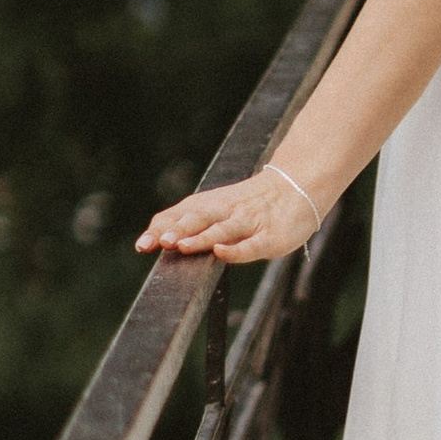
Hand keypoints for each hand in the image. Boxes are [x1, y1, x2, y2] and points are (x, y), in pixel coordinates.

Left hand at [136, 164, 323, 263]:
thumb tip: (159, 238)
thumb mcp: (221, 207)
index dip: (160, 229)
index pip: (180, 214)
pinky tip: (221, 253)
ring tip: (181, 245)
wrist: (298, 186)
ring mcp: (250, 222)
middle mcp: (227, 210)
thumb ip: (195, 221)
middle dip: (177, 229)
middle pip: (199, 218)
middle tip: (160, 241)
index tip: (142, 246)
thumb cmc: (252, 204)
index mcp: (212, 204)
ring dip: (201, 237)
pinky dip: (236, 249)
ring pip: (222, 229)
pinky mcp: (270, 236)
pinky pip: (251, 244)